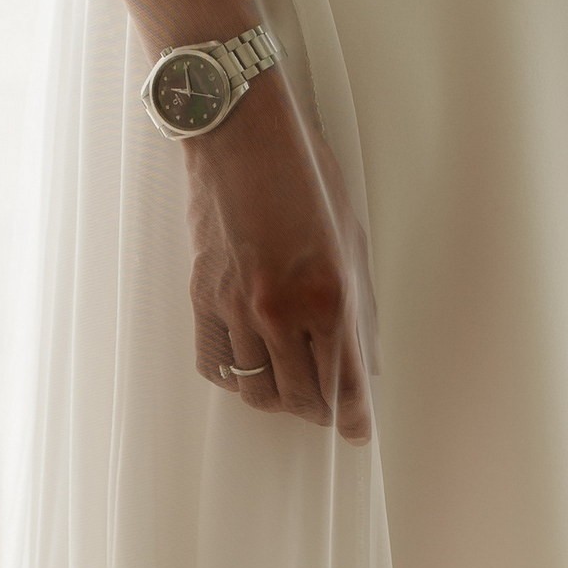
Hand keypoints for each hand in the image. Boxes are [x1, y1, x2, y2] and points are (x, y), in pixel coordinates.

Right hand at [185, 71, 375, 434]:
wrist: (240, 137)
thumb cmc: (304, 175)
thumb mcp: (351, 237)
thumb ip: (359, 306)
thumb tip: (365, 358)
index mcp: (328, 294)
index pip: (346, 381)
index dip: (355, 416)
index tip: (359, 430)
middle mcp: (280, 310)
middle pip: (302, 397)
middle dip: (322, 410)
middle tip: (332, 406)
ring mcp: (235, 307)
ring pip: (258, 390)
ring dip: (283, 398)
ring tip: (296, 387)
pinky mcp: (202, 298)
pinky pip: (217, 365)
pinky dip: (237, 378)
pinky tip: (253, 365)